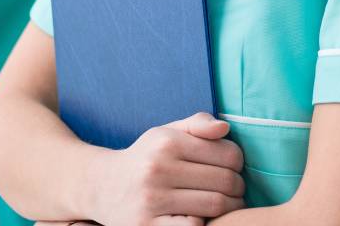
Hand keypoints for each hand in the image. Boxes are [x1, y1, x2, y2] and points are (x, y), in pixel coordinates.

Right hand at [83, 112, 245, 225]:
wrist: (101, 187)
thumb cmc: (146, 158)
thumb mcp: (167, 133)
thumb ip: (197, 124)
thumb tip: (224, 128)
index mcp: (167, 141)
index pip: (228, 153)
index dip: (238, 163)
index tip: (234, 169)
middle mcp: (157, 168)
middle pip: (224, 181)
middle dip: (238, 188)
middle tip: (236, 192)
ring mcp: (151, 199)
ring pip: (214, 206)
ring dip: (230, 208)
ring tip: (228, 206)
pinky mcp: (145, 225)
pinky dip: (205, 223)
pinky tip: (202, 218)